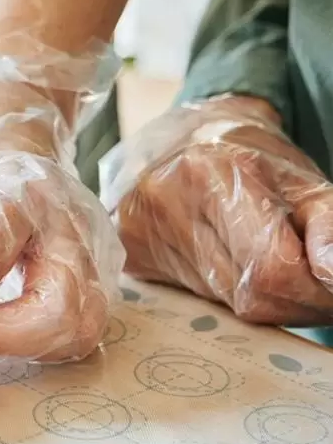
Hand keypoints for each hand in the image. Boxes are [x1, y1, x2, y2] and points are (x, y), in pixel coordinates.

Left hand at [0, 74, 124, 362]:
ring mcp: (96, 249)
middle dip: (1, 339)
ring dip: (23, 346)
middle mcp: (70, 223)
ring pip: (79, 329)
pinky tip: (5, 321)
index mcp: (18, 190)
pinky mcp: (105, 271)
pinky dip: (40, 341)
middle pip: (58, 311)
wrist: (16, 126)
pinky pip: (82, 327)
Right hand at [103, 96, 332, 324]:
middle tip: (312, 279)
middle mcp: (165, 201)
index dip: (313, 289)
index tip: (330, 282)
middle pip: (248, 293)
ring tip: (271, 265)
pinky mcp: (131, 254)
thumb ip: (330, 224)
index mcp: (212, 173)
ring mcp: (139, 231)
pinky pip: (197, 299)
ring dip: (262, 296)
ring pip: (226, 303)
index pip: (270, 267)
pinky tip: (231, 264)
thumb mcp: (302, 181)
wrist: (185, 140)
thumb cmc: (251, 159)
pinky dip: (228, 292)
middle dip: (293, 298)